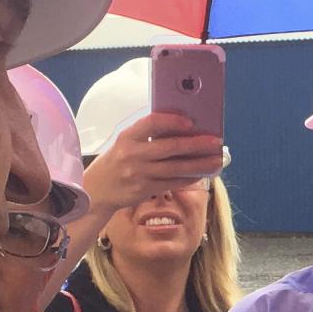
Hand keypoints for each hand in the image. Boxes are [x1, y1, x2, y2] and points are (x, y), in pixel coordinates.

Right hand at [79, 111, 225, 213]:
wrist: (96, 190)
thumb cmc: (117, 161)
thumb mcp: (126, 143)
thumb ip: (148, 136)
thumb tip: (184, 130)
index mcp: (128, 137)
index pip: (152, 123)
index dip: (173, 121)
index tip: (191, 121)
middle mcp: (133, 154)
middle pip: (170, 147)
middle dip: (197, 144)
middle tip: (216, 142)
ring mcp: (139, 174)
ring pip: (175, 168)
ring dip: (199, 164)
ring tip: (216, 160)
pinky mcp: (144, 190)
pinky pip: (172, 183)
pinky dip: (189, 178)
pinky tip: (202, 174)